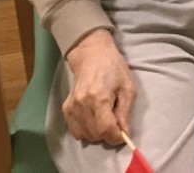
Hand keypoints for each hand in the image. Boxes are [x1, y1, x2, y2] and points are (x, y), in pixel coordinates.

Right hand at [62, 29, 136, 145]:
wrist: (92, 55)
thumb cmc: (114, 69)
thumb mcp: (128, 87)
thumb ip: (125, 112)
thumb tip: (125, 134)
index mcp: (99, 98)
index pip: (105, 130)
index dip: (116, 137)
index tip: (123, 135)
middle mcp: (82, 105)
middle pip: (95, 135)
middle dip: (108, 134)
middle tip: (115, 123)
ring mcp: (72, 107)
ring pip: (85, 135)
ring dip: (97, 133)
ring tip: (104, 119)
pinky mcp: (66, 108)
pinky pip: (75, 130)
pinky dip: (85, 130)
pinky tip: (93, 119)